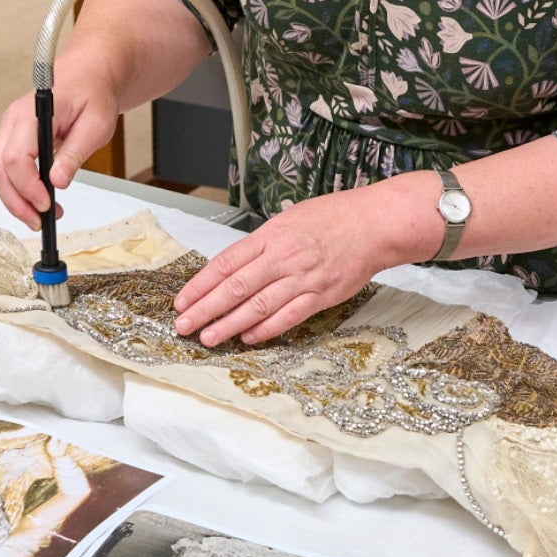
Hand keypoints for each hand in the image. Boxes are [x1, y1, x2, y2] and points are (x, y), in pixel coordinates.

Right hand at [0, 67, 122, 226]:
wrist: (90, 72)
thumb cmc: (94, 92)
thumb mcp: (96, 123)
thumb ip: (75, 153)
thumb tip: (57, 181)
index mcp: (33, 112)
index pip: (16, 156)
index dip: (28, 186)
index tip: (46, 204)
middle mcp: (14, 120)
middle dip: (15, 200)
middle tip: (39, 221)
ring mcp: (11, 128)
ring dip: (16, 198)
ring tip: (42, 216)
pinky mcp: (16, 137)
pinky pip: (8, 167)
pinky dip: (19, 188)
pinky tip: (39, 200)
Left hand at [172, 179, 438, 345]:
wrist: (374, 224)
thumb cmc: (332, 218)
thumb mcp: (288, 219)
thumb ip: (262, 244)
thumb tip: (235, 267)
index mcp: (270, 236)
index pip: (225, 263)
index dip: (200, 285)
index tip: (182, 301)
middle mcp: (282, 257)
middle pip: (235, 287)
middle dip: (205, 309)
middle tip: (183, 326)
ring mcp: (302, 278)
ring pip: (257, 306)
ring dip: (229, 324)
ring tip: (207, 337)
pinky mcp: (321, 295)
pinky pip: (288, 316)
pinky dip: (266, 329)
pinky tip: (248, 338)